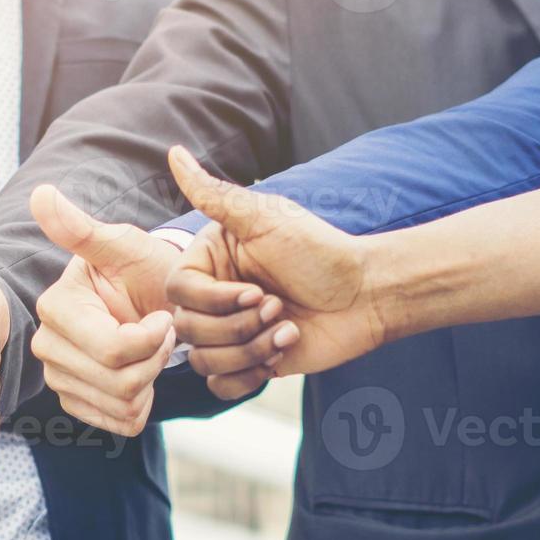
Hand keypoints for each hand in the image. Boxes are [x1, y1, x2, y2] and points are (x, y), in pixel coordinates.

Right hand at [27, 182, 276, 424]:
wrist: (156, 300)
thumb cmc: (146, 270)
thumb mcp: (124, 246)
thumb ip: (82, 229)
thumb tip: (41, 193)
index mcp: (56, 307)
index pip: (113, 348)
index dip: (152, 338)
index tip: (164, 314)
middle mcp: (47, 345)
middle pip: (117, 380)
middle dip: (155, 358)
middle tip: (164, 331)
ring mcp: (58, 377)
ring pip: (121, 403)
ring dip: (152, 379)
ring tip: (154, 350)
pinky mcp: (75, 401)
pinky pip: (119, 422)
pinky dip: (143, 403)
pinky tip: (145, 375)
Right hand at [162, 146, 388, 398]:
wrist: (366, 295)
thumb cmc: (320, 252)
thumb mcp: (264, 219)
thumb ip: (213, 194)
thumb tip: (174, 152)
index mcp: (210, 263)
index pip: (178, 291)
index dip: (213, 299)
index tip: (256, 290)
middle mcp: (213, 297)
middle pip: (188, 330)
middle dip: (238, 325)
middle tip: (280, 307)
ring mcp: (229, 333)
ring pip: (203, 360)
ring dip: (251, 348)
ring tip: (287, 329)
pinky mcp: (247, 363)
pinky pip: (220, 386)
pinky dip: (248, 376)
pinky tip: (280, 353)